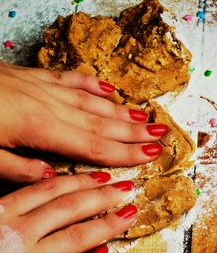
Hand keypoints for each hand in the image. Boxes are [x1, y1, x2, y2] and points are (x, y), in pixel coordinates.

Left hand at [0, 62, 167, 182]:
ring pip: (92, 102)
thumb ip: (20, 169)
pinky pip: (71, 79)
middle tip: (161, 135)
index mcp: (40, 128)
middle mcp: (50, 105)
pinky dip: (92, 85)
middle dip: (133, 132)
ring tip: (145, 117)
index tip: (150, 155)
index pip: (93, 146)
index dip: (124, 153)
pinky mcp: (34, 76)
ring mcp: (43, 87)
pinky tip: (109, 89)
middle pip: (100, 123)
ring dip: (121, 111)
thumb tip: (54, 177)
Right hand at [0, 172, 136, 252]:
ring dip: (107, 224)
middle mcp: (16, 234)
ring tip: (128, 215)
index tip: (103, 176)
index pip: (49, 190)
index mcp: (1, 213)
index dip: (80, 181)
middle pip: (69, 208)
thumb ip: (12, 206)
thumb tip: (45, 188)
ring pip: (76, 237)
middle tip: (127, 189)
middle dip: (103, 196)